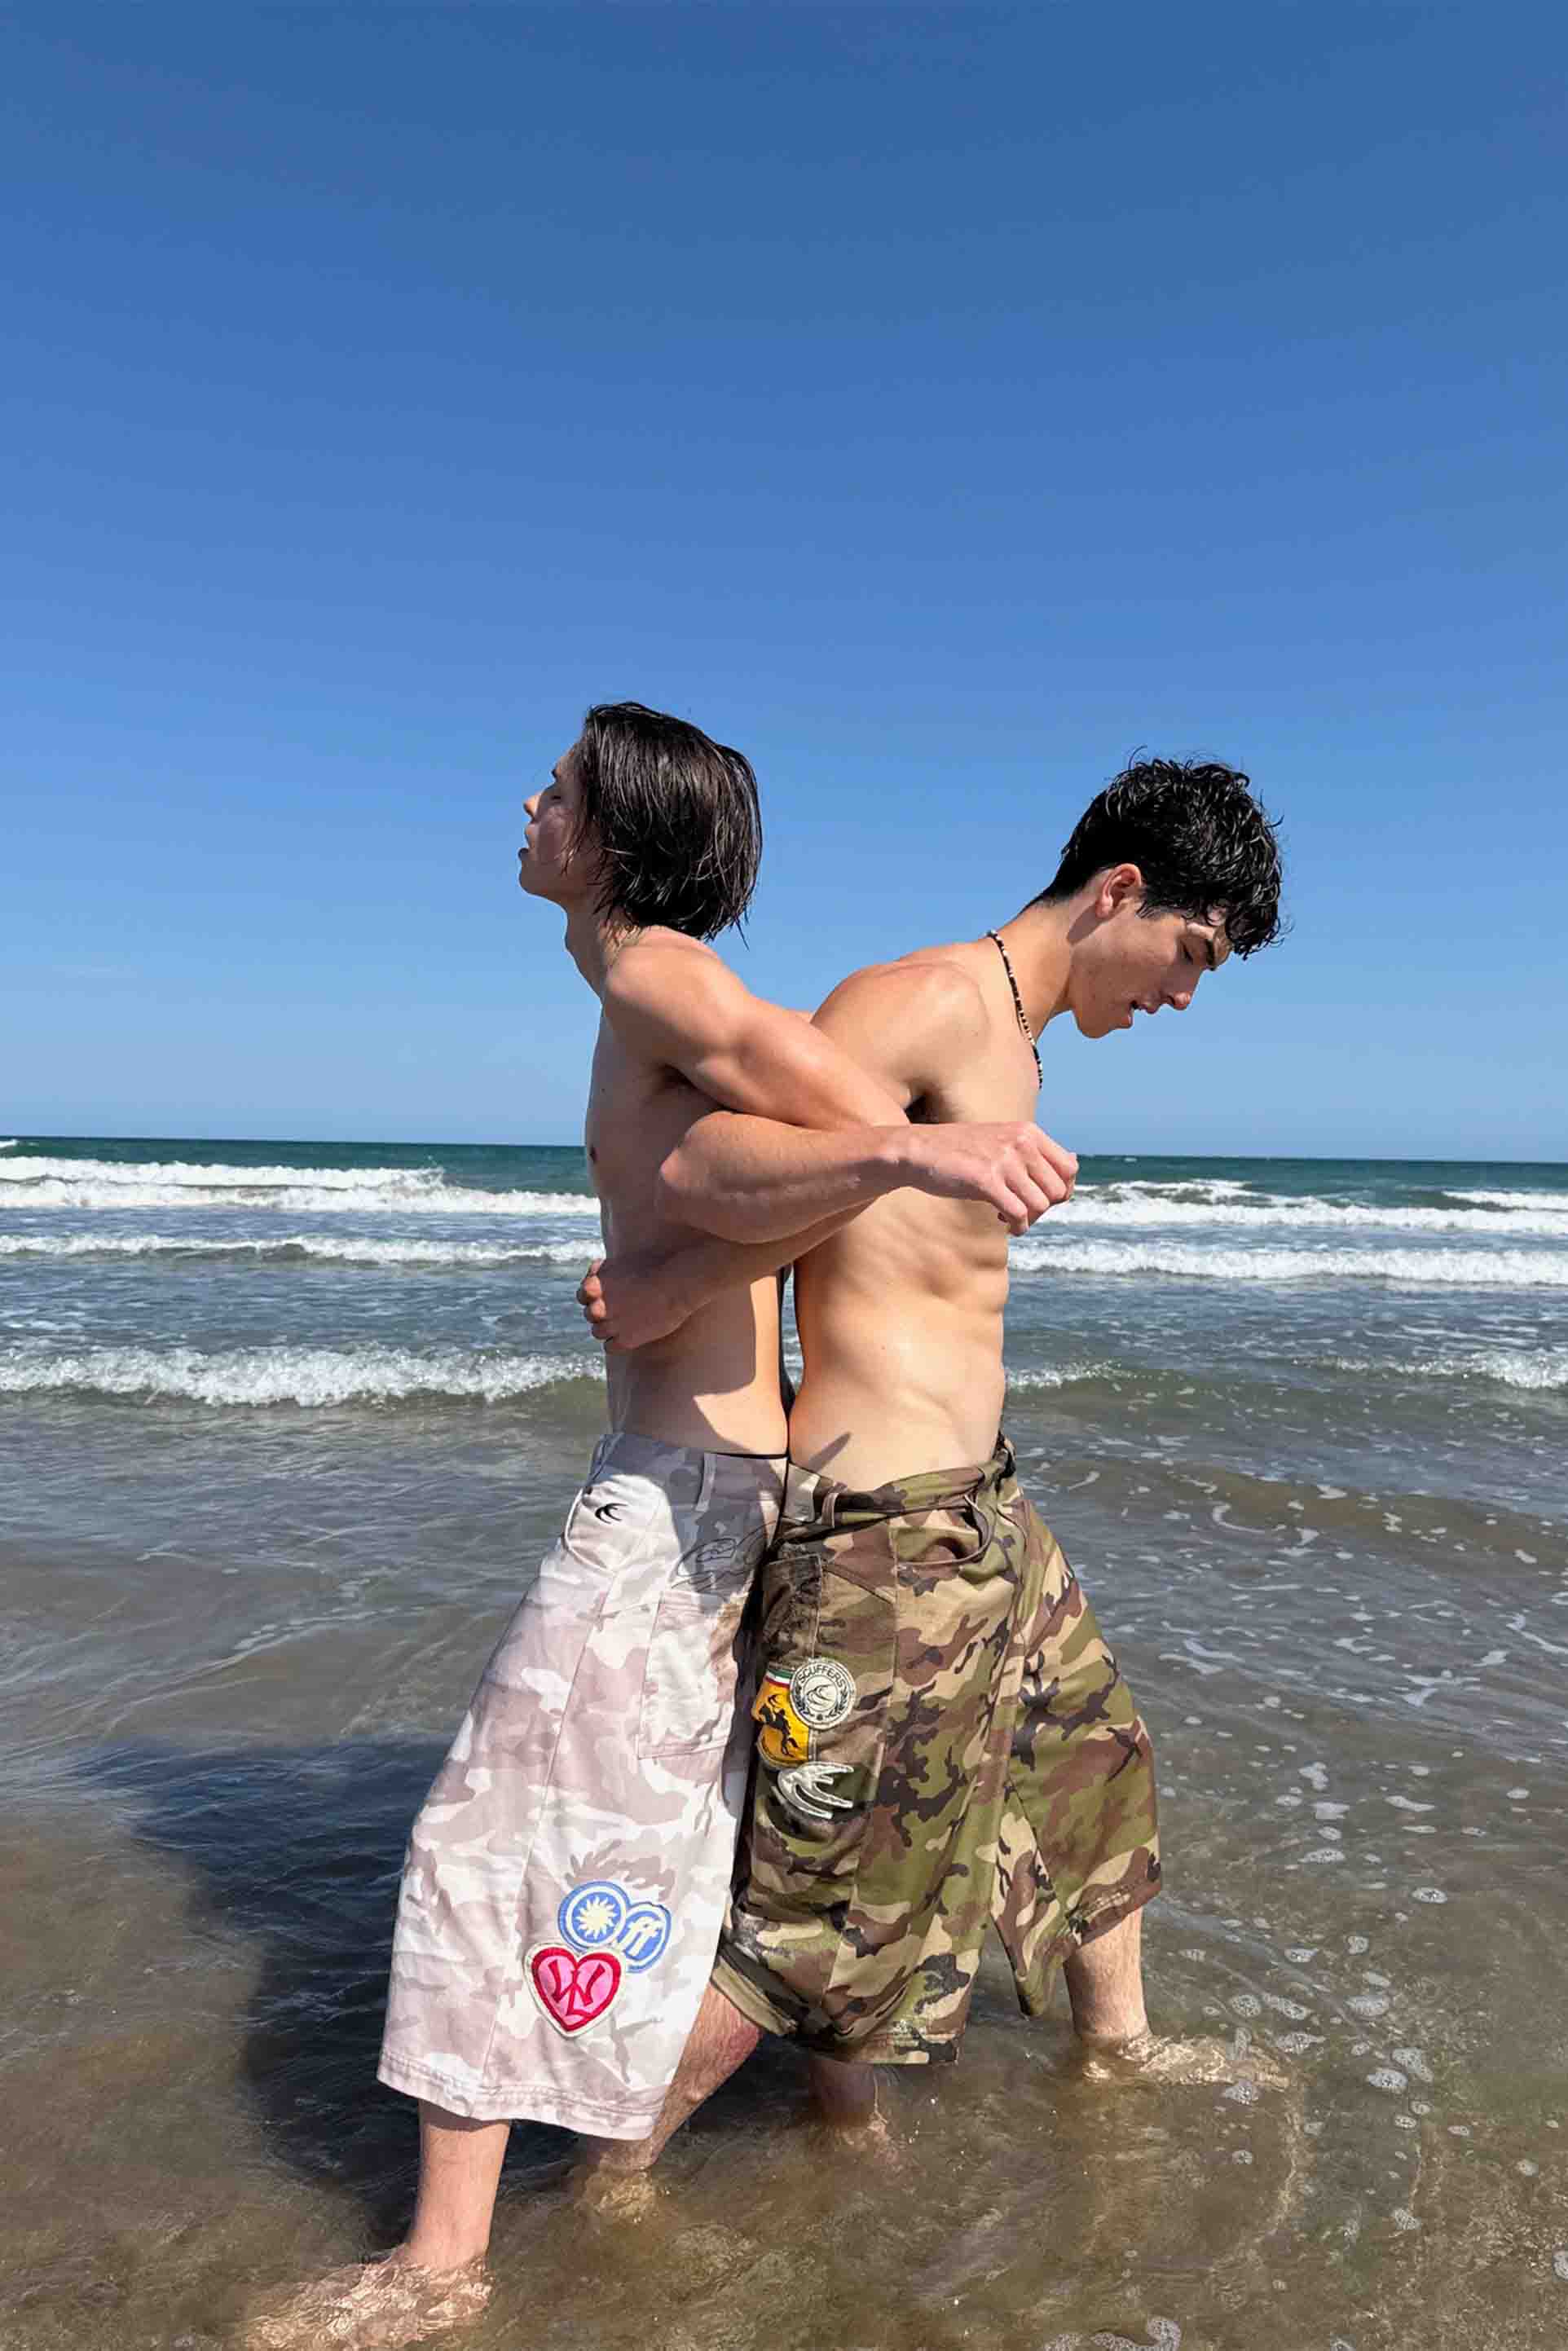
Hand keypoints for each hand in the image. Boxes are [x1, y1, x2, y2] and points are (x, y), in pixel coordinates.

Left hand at [576, 1248, 708, 1351]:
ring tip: (626, 1322)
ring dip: (608, 1328)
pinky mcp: (625, 1341)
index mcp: (594, 1286)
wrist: (677, 1284)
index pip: (582, 1296)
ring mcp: (611, 1325)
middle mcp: (598, 1307)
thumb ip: (603, 1270)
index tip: (607, 1297)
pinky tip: (630, 1335)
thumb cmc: (654, 1266)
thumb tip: (592, 1274)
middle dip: (602, 1312)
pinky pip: (609, 1347)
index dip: (593, 1297)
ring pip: (597, 1332)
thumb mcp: (622, 1261)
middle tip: (621, 1309)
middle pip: (590, 1315)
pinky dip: (617, 1342)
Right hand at [901, 1122, 1076, 1234]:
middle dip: (1043, 1209)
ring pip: (1040, 1205)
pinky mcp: (986, 1180)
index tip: (1039, 1197)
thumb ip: (1036, 1151)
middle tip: (1022, 1210)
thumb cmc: (961, 1151)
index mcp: (1028, 1131)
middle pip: (1057, 1191)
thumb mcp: (1003, 1140)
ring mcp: (1004, 1160)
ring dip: (1028, 1219)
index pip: (1070, 1167)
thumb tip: (1076, 1163)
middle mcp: (1021, 1142)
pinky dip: (1016, 1226)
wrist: (918, 1151)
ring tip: (1009, 1216)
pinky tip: (1003, 1222)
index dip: (1061, 1190)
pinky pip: (1019, 1214)